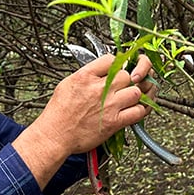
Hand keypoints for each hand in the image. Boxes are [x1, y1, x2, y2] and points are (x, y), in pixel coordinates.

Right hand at [12, 54, 156, 187]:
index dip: (115, 65)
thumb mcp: (67, 84)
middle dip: (125, 81)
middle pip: (126, 75)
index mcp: (86, 77)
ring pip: (136, 92)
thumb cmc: (58, 113)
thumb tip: (97, 72)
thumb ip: (85, 76)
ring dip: (134, 95)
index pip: (110, 60)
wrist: (55, 135)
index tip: (115, 70)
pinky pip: (137, 112)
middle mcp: (99, 89)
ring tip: (127, 99)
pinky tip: (132, 112)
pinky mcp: (114, 122)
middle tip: (122, 87)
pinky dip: (138, 112)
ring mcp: (109, 105)